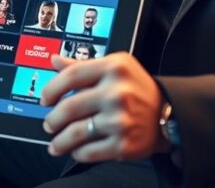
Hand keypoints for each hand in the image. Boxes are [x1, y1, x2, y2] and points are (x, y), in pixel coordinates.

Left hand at [41, 53, 167, 162]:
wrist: (169, 112)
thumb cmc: (137, 88)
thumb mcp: (114, 67)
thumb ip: (82, 65)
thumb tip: (54, 60)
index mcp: (114, 68)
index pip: (71, 76)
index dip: (51, 88)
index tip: (45, 99)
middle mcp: (117, 93)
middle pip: (69, 107)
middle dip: (52, 119)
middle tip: (49, 124)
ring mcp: (121, 120)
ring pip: (75, 133)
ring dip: (60, 141)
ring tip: (56, 143)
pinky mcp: (124, 144)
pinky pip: (89, 152)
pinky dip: (77, 153)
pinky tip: (75, 150)